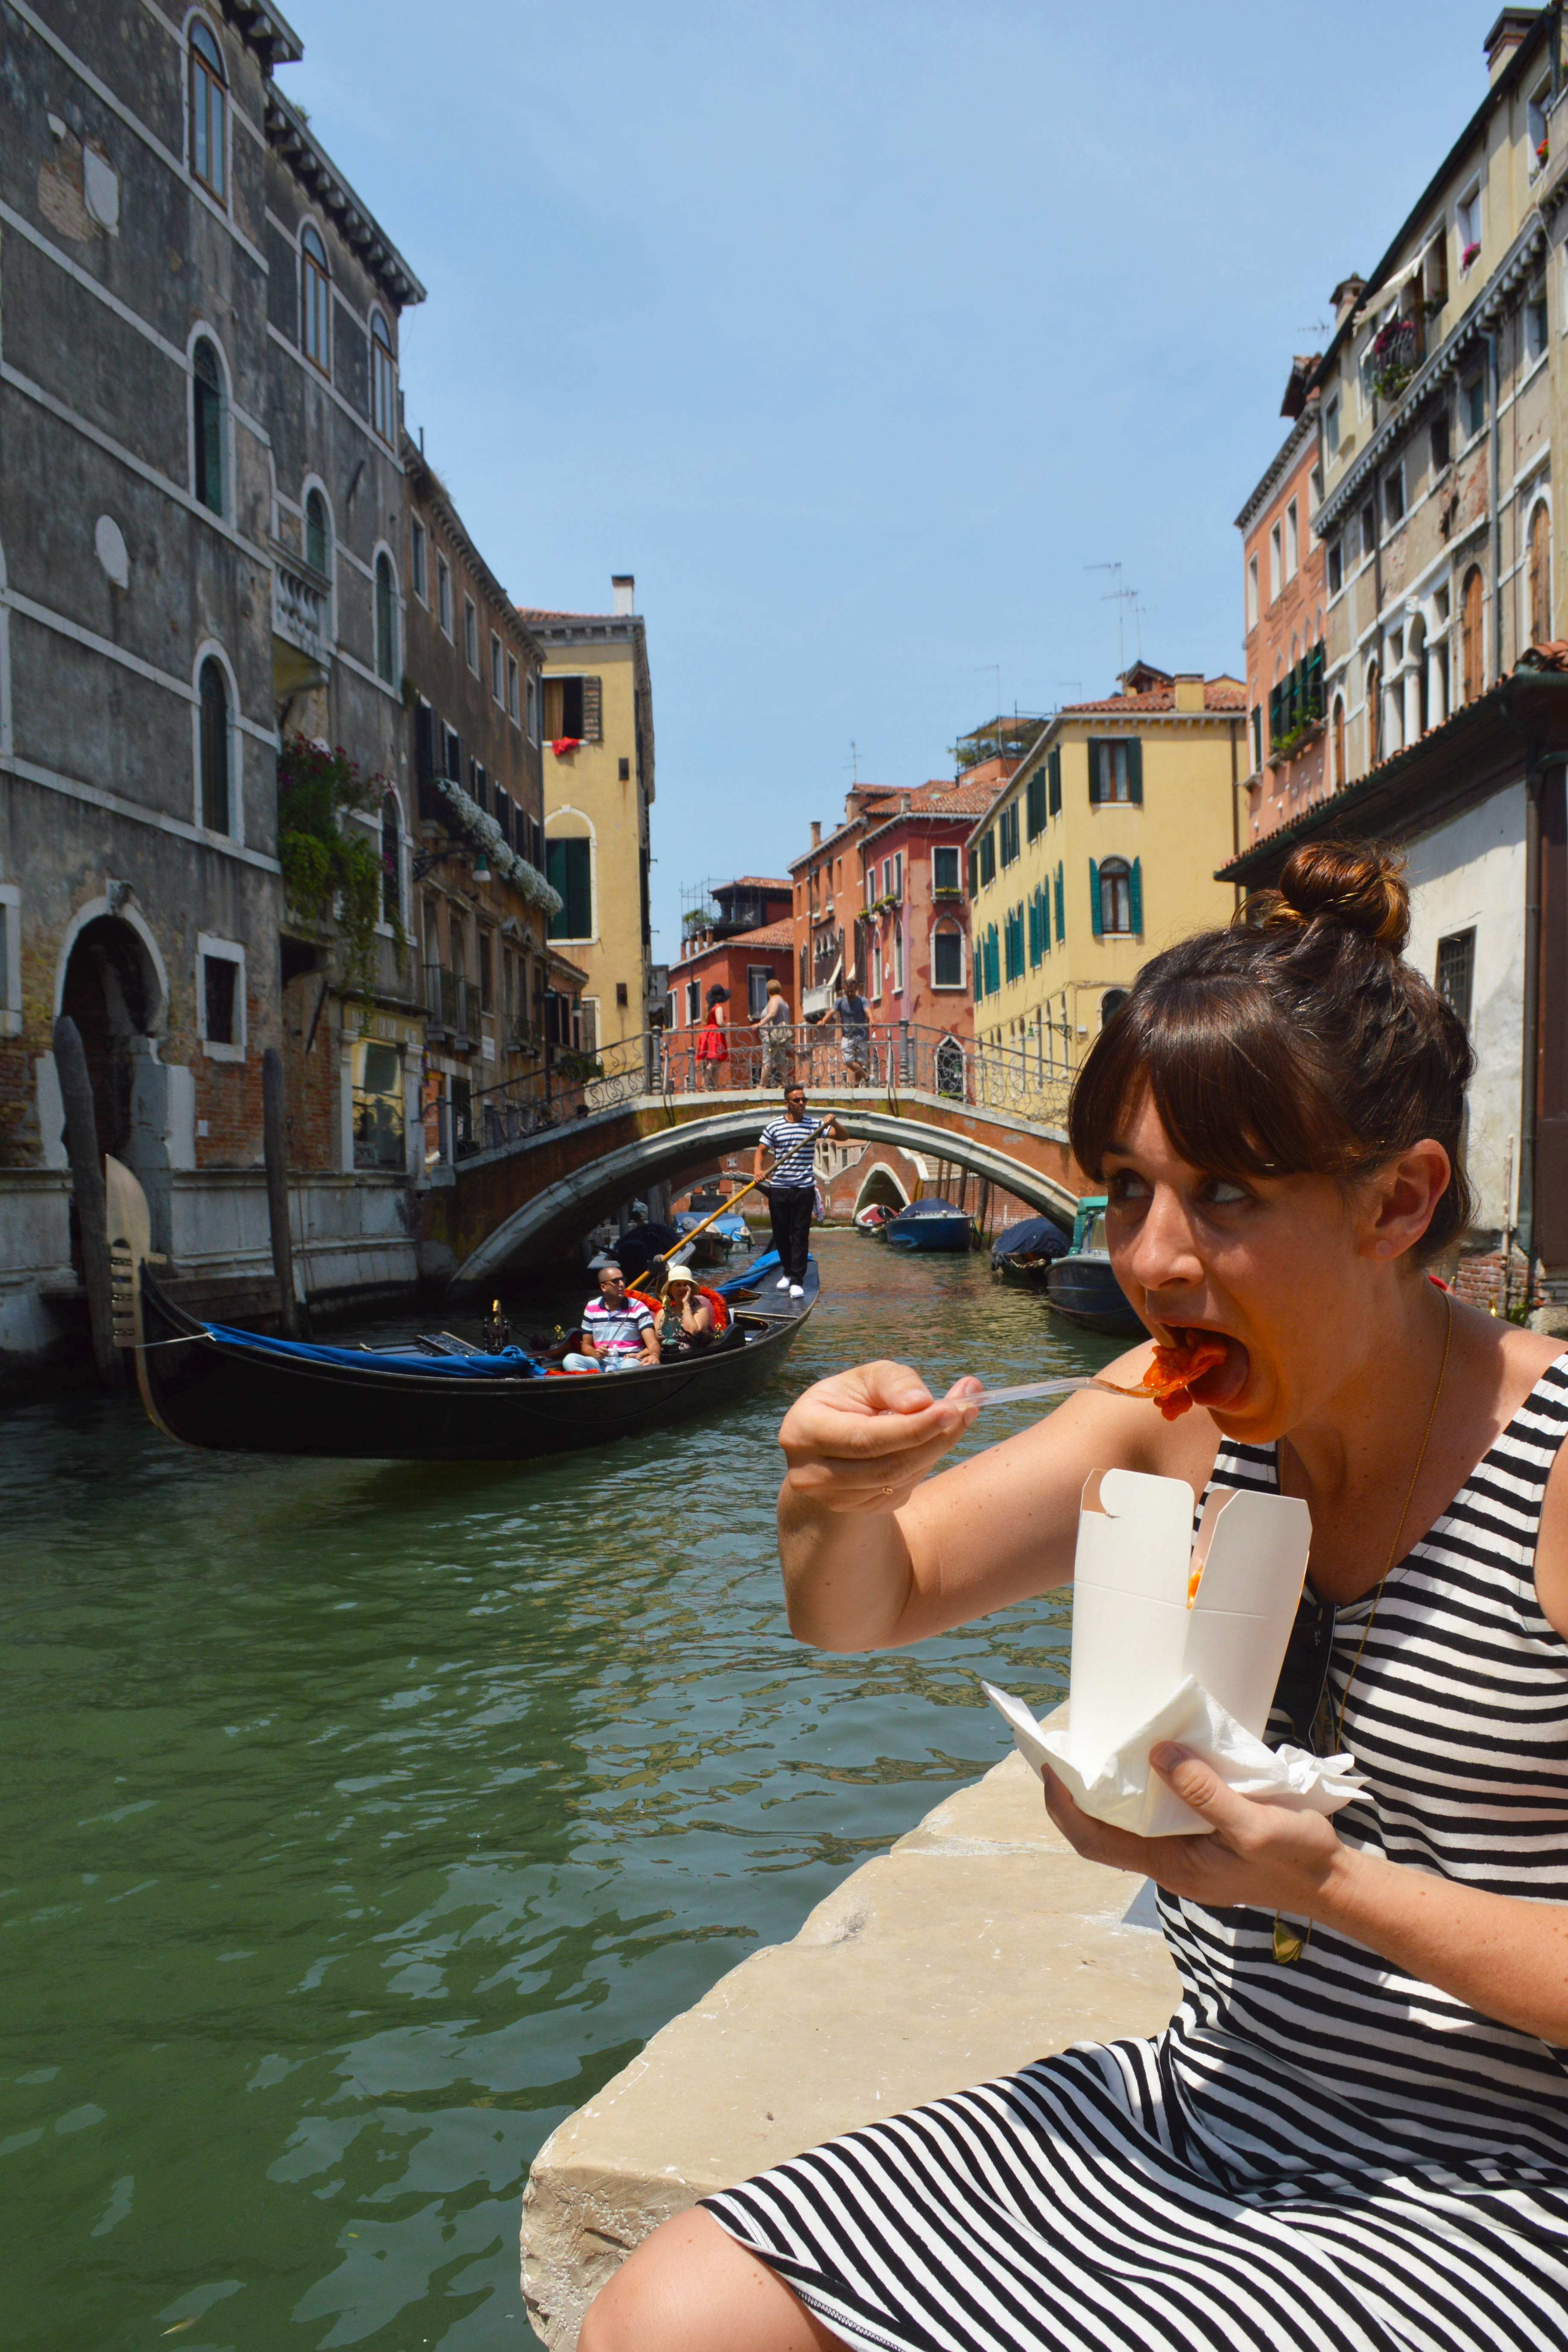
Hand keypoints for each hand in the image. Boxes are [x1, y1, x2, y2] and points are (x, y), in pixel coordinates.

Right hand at [778, 1362, 980, 1513]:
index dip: (912, 1428)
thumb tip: (922, 1403)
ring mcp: (833, 1499)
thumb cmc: (851, 1401)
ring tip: (959, 1417)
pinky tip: (932, 1440)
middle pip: (887, 1466)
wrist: (831, 1443)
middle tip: (966, 1410)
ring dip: (936, 1449)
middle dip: (934, 1439)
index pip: (865, 1439)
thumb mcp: (866, 1379)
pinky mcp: (857, 1510)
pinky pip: (903, 1489)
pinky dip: (924, 1462)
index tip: (952, 1409)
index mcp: (804, 1431)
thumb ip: (894, 1383)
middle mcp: (812, 1473)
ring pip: (900, 1480)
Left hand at [1040, 1744, 1355, 1920]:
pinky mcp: (1203, 1840)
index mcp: (1171, 1865)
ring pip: (1131, 1822)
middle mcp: (1170, 1862)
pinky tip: (1154, 1758)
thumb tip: (1156, 1754)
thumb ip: (1204, 1792)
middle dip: (1077, 1794)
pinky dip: (1147, 1787)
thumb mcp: (1252, 1825)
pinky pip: (1160, 1814)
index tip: (1051, 1769)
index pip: (1096, 1841)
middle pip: (1104, 1831)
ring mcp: (1186, 1853)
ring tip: (1100, 1746)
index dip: (1064, 1808)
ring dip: (1111, 1789)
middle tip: (1066, 1748)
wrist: (1332, 1882)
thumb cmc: (1295, 1858)